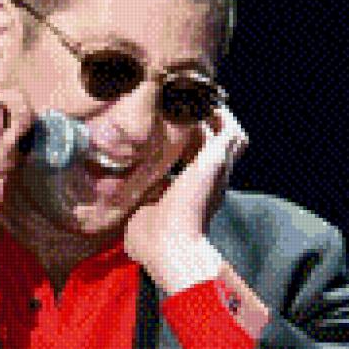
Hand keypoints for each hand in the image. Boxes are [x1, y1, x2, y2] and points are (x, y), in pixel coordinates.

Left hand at [124, 103, 248, 286]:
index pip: (199, 163)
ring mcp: (218, 171)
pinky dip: (221, 116)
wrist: (169, 246)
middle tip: (183, 110)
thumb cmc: (152, 241)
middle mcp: (212, 181)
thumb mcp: (140, 216)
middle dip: (206, 127)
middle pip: (220, 145)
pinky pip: (230, 131)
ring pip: (231, 135)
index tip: (169, 133)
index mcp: (196, 194)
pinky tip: (200, 103)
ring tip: (195, 102)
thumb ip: (136, 206)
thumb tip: (117, 208)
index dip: (189, 147)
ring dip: (216, 119)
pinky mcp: (217, 161)